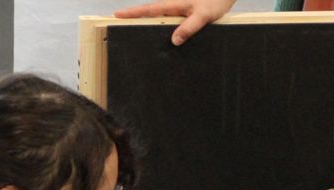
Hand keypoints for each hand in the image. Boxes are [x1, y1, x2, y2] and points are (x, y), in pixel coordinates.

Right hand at [114, 0, 236, 45]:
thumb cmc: (216, 1)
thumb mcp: (204, 16)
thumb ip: (189, 27)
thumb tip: (174, 41)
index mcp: (174, 5)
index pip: (148, 10)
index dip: (132, 13)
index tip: (117, 15)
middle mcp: (174, 7)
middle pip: (150, 14)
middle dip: (134, 18)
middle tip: (118, 25)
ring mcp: (179, 10)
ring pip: (160, 19)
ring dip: (148, 24)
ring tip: (136, 34)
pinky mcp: (185, 15)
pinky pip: (170, 22)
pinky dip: (163, 28)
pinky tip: (165, 39)